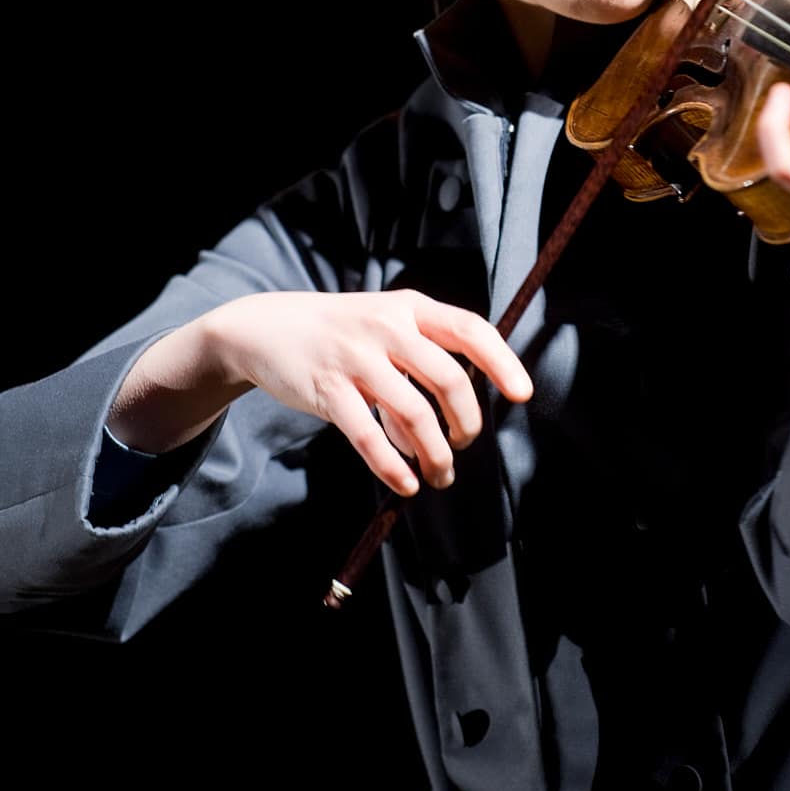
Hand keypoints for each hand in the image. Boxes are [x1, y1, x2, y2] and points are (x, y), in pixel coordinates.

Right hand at [208, 289, 532, 495]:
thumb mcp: (383, 326)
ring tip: (440, 475)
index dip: (502, 362)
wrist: (267, 327)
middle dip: (467, 422)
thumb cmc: (340, 333)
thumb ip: (420, 363)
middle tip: (465, 444)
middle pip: (449, 378)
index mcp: (409, 307)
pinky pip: (368, 436)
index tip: (523, 394)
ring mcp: (355, 357)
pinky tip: (406, 483)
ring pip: (413, 414)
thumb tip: (454, 422)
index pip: (470, 330)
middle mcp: (386, 326)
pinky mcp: (327, 389)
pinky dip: (392, 466)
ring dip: (435, 454)